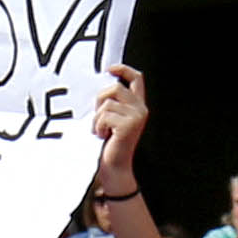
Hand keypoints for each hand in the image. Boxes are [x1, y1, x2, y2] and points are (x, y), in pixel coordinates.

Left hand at [87, 62, 149, 199]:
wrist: (114, 169)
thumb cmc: (109, 145)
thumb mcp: (111, 120)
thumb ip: (112, 103)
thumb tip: (101, 85)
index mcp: (137, 106)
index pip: (136, 79)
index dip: (123, 69)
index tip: (110, 69)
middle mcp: (140, 109)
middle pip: (115, 88)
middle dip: (100, 101)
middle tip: (98, 120)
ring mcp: (136, 117)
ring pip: (107, 103)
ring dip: (97, 119)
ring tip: (101, 132)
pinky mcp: (128, 125)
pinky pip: (104, 116)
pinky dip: (98, 127)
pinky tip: (102, 136)